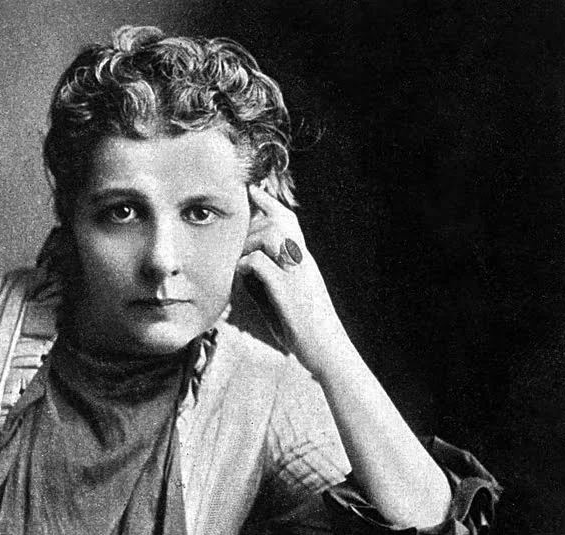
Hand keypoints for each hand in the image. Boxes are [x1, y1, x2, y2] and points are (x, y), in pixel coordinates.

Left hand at [237, 184, 352, 376]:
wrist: (328, 354)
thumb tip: (244, 269)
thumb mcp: (285, 300)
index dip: (270, 203)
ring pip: (270, 235)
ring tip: (239, 264)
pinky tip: (240, 278)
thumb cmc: (305, 332)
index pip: (289, 221)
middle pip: (278, 221)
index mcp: (304, 261)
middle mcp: (303, 262)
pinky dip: (244, 266)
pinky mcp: (287, 292)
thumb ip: (267, 281)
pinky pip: (259, 264)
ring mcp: (297, 275)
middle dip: (251, 225)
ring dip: (248, 244)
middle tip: (236, 243)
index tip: (253, 190)